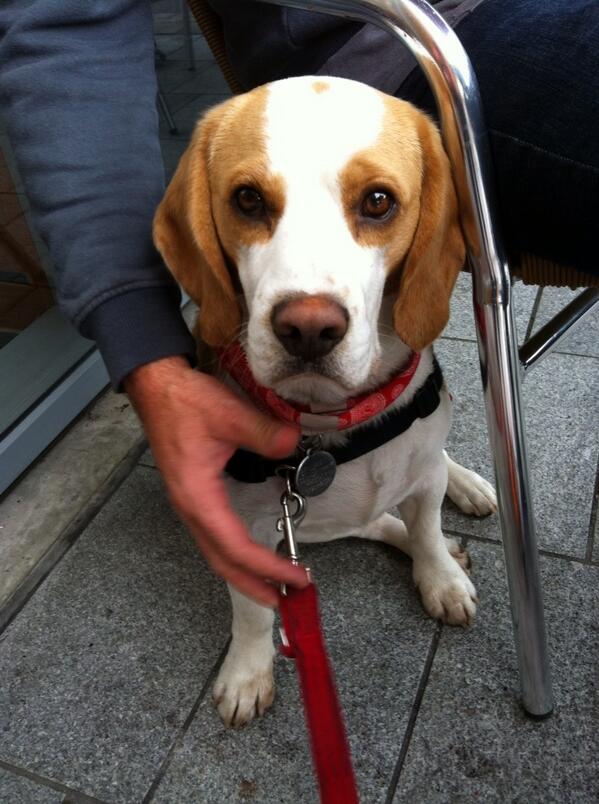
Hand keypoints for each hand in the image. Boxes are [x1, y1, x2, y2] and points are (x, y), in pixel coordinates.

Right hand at [125, 356, 308, 606]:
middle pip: (222, 561)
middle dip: (253, 585)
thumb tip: (293, 444)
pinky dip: (234, 553)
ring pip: (216, 551)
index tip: (295, 578)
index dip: (267, 566)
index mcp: (198, 497)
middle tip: (286, 601)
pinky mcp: (193, 495)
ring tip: (272, 585)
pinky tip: (250, 554)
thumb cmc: (187, 402)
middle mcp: (191, 508)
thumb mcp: (230, 415)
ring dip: (244, 572)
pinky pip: (213, 536)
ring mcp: (189, 504)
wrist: (157, 387)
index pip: (236, 546)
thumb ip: (266, 434)